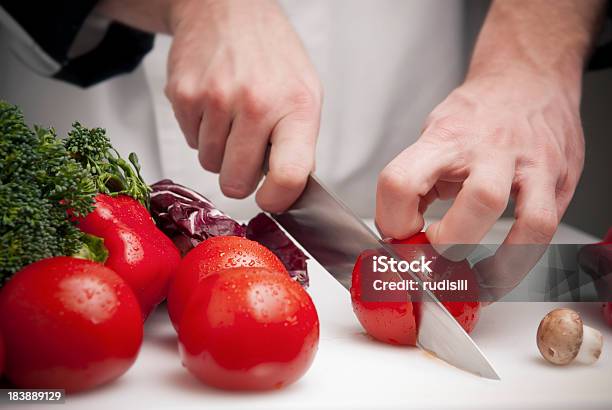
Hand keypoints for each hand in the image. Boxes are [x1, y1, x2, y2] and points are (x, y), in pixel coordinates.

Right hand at [165, 0, 321, 211]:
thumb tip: (289, 191)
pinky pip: (190, 142)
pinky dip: (201, 132)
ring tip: (232, 118)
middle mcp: (256, 103)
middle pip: (237, 182)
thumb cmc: (271, 55)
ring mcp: (215, 99)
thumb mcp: (305, 94)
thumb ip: (300, 145)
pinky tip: (214, 105)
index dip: (278, 200)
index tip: (271, 199)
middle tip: (248, 151)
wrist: (227, 9)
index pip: (289, 176)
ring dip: (220, 151)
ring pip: (210, 165)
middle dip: (241, 176)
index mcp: (296, 106)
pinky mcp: (183, 96)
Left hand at [376, 66, 584, 246]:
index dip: (392, 219)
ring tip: (474, 277)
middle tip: (436, 251)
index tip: (398, 233)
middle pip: (475, 203)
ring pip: (524, 220)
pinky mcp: (558, 178)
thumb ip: (417, 182)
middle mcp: (489, 149)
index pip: (401, 181)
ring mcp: (529, 163)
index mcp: (445, 139)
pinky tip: (505, 265)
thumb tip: (399, 231)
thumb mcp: (434, 136)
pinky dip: (523, 257)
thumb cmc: (477, 112)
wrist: (527, 77)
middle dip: (449, 244)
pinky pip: (545, 227)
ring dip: (494, 262)